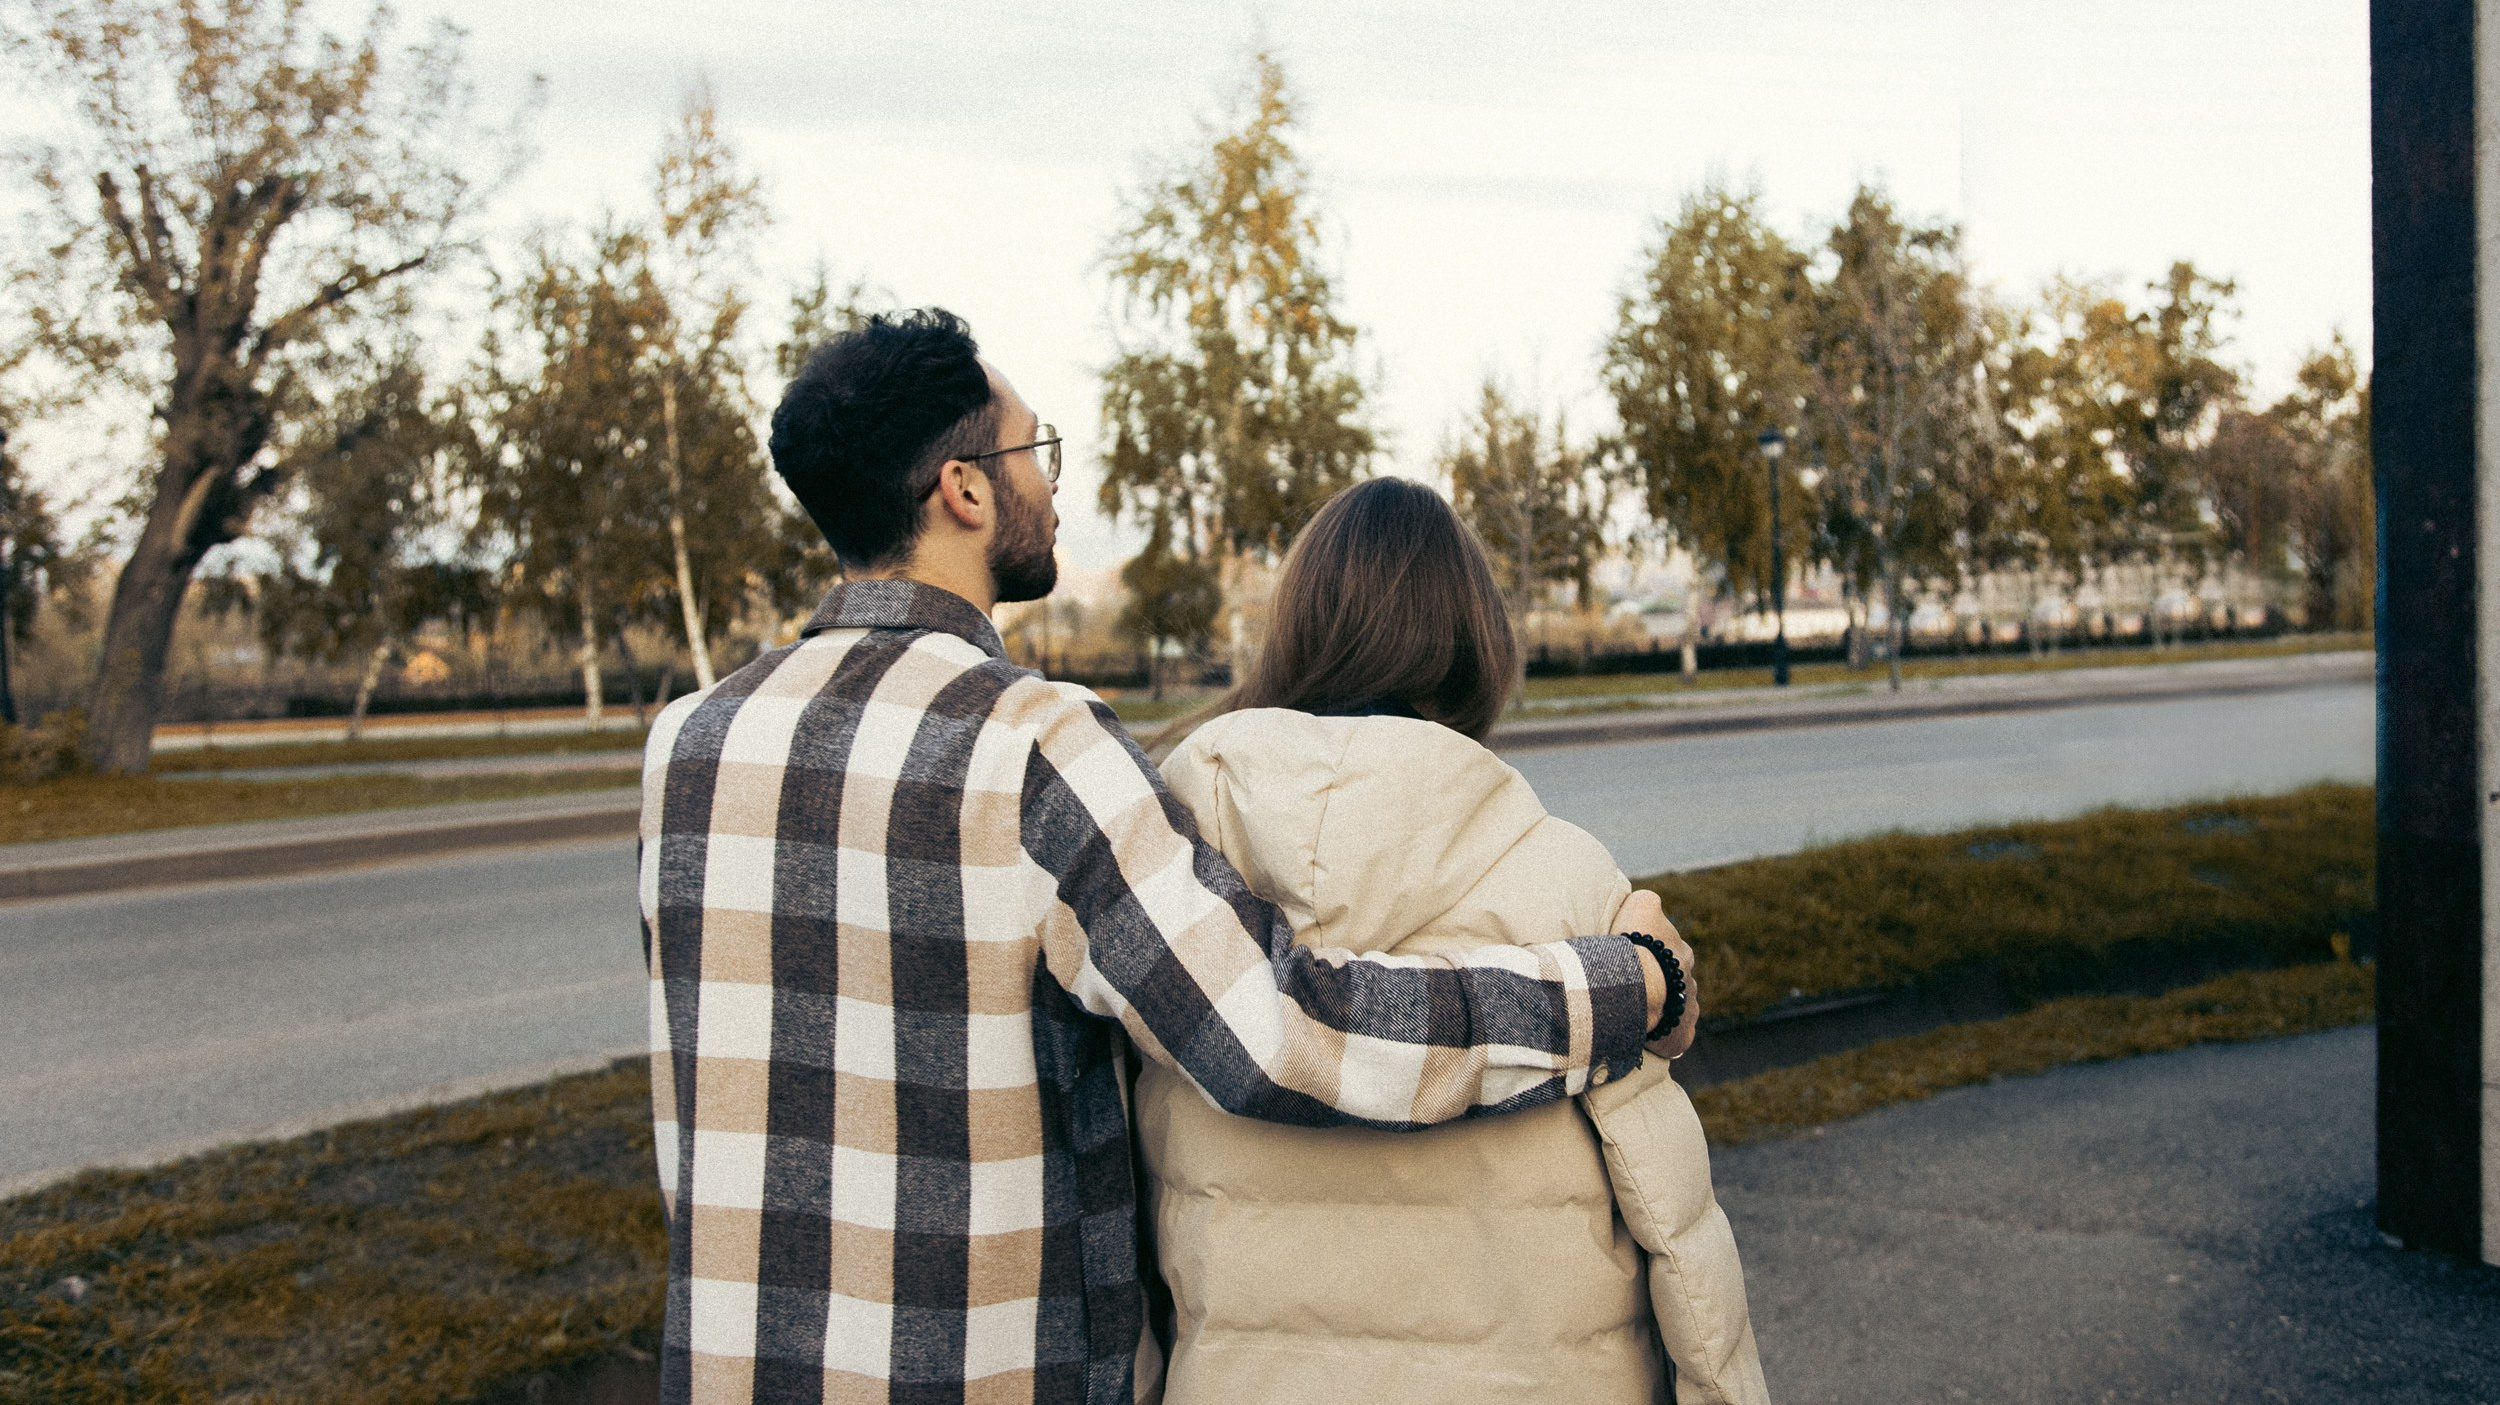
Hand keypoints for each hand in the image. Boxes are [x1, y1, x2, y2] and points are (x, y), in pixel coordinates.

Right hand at [1619, 889, 1700, 1058]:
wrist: (1640, 985)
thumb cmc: (1635, 945)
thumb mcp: (1640, 906)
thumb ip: (1647, 902)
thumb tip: (1649, 902)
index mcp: (1681, 951)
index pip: (1668, 949)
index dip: (1649, 954)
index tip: (1631, 960)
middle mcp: (1690, 978)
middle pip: (1675, 978)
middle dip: (1660, 982)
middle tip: (1632, 987)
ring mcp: (1689, 1006)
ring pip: (1676, 1006)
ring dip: (1661, 1009)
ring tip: (1636, 1013)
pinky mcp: (1684, 1032)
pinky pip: (1675, 1035)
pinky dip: (1664, 1036)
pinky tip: (1647, 1038)